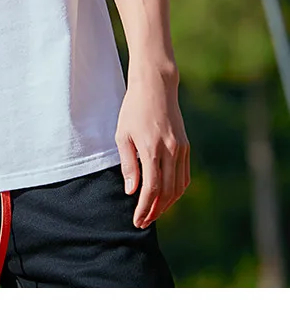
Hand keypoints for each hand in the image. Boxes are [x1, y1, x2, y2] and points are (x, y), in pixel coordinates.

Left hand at [115, 67, 189, 228]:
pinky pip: (184, 175)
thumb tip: (132, 191)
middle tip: (143, 222)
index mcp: (152, 149)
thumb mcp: (122, 135)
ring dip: (167, 204)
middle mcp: (171, 151)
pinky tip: (166, 196)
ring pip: (179, 187)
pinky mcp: (186, 146)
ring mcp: (181, 149)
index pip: (151, 189)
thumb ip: (128, 165)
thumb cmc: (133, 108)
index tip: (137, 220)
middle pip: (167, 192)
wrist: (156, 86)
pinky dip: (177, 190)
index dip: (145, 208)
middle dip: (155, 211)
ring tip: (154, 212)